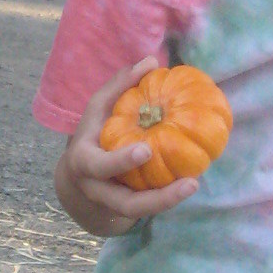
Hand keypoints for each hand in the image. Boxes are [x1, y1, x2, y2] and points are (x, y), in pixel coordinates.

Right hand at [55, 56, 199, 236]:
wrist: (77, 181)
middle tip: (190, 183)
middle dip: (156, 198)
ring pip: (141, 212)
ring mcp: (113, 205)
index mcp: (84, 163)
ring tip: (194, 184)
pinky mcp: (128, 211)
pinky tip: (192, 180)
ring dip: (169, 202)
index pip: (98, 164)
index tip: (145, 150)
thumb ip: (120, 85)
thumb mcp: (97, 110)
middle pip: (125, 204)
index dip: (120, 161)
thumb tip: (150, 61)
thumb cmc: (92, 134)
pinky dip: (170, 196)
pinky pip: (149, 208)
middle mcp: (97, 189)